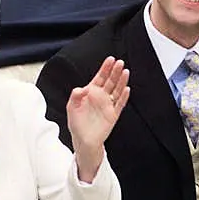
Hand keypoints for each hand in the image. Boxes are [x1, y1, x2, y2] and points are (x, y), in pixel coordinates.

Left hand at [67, 56, 129, 181]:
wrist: (83, 140)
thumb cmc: (77, 124)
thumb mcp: (71, 107)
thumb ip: (75, 96)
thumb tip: (82, 88)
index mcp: (91, 93)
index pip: (100, 77)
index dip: (105, 68)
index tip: (110, 59)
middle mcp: (101, 97)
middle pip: (110, 81)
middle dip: (115, 72)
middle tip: (120, 62)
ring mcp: (108, 105)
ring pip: (117, 90)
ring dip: (122, 81)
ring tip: (125, 72)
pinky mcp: (113, 115)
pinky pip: (120, 104)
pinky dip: (124, 97)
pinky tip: (127, 89)